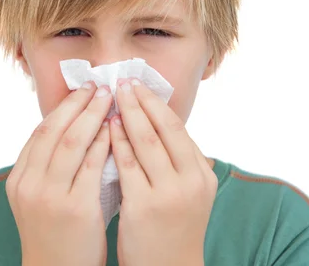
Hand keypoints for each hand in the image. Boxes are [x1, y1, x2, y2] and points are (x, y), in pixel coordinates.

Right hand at [6, 81, 112, 265]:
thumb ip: (49, 166)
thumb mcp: (39, 197)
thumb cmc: (54, 233)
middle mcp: (29, 184)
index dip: (63, 107)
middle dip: (78, 104)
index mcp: (19, 179)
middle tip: (98, 85)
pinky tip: (116, 129)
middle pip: (54, 130)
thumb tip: (74, 128)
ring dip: (93, 116)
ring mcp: (50, 196)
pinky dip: (103, 143)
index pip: (40, 132)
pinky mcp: (75, 208)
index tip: (81, 90)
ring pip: (71, 142)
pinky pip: (92, 166)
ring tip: (110, 98)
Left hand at [109, 78, 217, 265]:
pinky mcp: (144, 206)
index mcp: (202, 174)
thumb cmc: (173, 227)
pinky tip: (105, 127)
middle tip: (123, 80)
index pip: (178, 128)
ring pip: (145, 142)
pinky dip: (116, 142)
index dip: (156, 103)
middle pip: (163, 128)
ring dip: (126, 114)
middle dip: (140, 101)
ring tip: (111, 96)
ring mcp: (169, 194)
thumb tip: (161, 123)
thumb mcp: (189, 192)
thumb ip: (180, 161)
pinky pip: (127, 165)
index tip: (140, 86)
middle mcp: (191, 181)